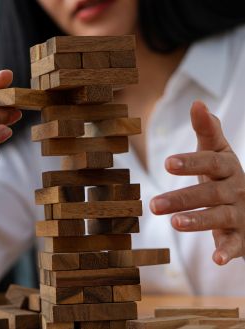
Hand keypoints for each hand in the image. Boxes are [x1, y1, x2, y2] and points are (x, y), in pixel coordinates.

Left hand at [150, 101, 244, 264]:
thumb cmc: (225, 175)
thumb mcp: (219, 152)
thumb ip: (207, 130)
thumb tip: (197, 103)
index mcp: (228, 167)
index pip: (210, 162)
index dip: (190, 162)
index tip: (167, 163)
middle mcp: (236, 190)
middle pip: (209, 193)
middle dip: (181, 198)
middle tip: (153, 204)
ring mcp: (240, 214)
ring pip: (219, 217)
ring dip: (198, 221)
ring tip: (174, 223)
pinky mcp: (242, 237)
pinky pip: (236, 245)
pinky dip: (228, 251)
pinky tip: (217, 259)